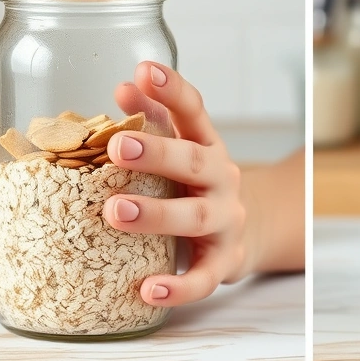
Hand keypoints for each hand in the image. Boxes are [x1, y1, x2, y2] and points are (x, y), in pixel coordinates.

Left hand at [103, 62, 249, 306]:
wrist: (245, 232)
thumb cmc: (195, 185)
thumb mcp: (181, 149)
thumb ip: (153, 118)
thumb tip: (124, 86)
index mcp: (207, 145)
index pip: (194, 110)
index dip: (171, 90)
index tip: (144, 71)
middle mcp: (222, 179)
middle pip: (194, 162)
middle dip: (157, 153)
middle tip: (117, 147)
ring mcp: (227, 221)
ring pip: (196, 217)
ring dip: (156, 214)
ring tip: (115, 212)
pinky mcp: (225, 262)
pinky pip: (203, 278)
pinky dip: (178, 287)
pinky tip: (148, 289)